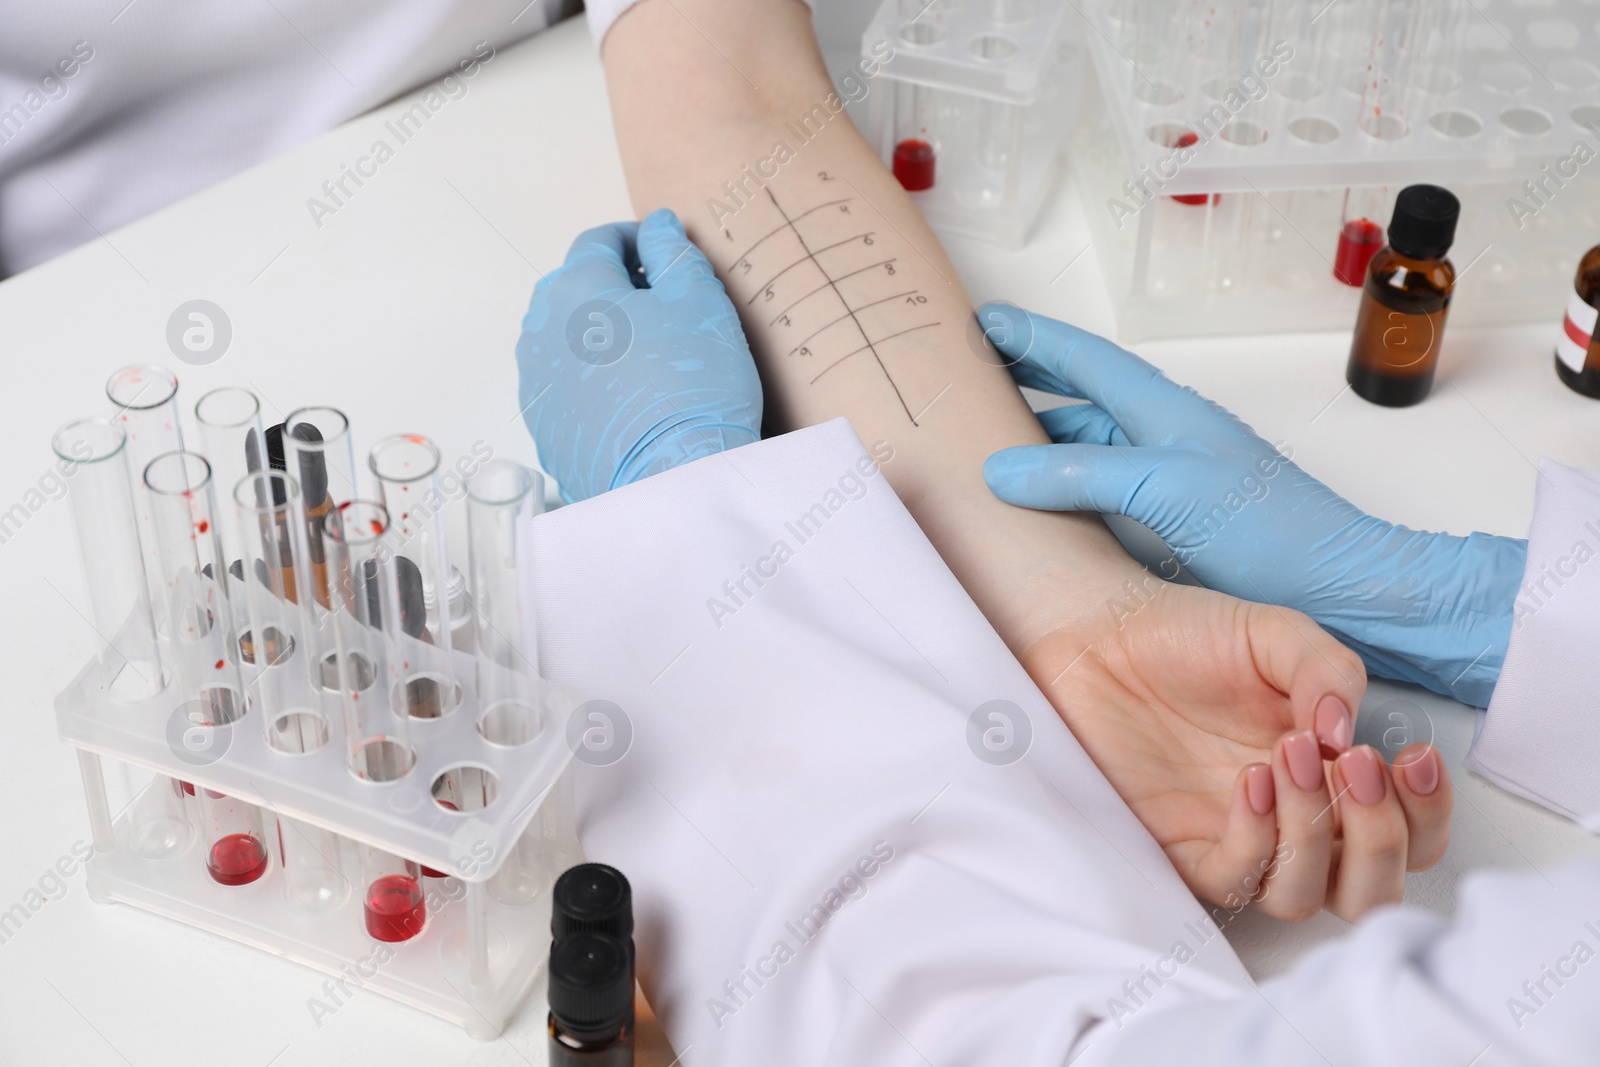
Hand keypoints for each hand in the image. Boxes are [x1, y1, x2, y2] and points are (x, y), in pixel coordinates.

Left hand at [516, 209, 762, 502]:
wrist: (670, 482)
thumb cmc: (692, 389)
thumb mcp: (701, 302)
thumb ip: (674, 252)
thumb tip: (656, 225)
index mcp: (575, 287)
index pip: (600, 241)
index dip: (637, 240)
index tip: (664, 253)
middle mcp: (540, 328)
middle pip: (576, 287)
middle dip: (615, 285)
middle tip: (664, 303)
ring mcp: (535, 382)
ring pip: (566, 338)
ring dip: (600, 333)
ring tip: (649, 353)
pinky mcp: (543, 426)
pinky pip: (565, 384)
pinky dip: (592, 377)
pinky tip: (631, 395)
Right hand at [976, 302, 1524, 707]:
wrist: (1342, 592)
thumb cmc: (1274, 532)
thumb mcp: (1164, 488)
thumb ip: (1080, 474)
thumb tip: (1002, 468)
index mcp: (1164, 411)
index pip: (1084, 360)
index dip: (1032, 339)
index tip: (984, 321)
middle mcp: (1162, 440)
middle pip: (1079, 399)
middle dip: (1026, 381)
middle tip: (971, 374)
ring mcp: (1166, 484)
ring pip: (1085, 451)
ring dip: (1038, 442)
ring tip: (985, 442)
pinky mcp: (1168, 528)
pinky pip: (1097, 496)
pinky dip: (1059, 493)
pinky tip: (1035, 508)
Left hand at [1022, 581, 1451, 921]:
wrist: (1098, 631)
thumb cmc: (1187, 635)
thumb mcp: (1273, 635)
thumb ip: (1326, 671)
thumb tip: (1347, 731)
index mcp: (1331, 777)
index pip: (1410, 836)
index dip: (1425, 815)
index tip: (1410, 757)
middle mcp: (1293, 821)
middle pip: (1371, 890)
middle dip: (1382, 838)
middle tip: (1356, 763)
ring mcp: (1238, 840)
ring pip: (1307, 898)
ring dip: (1315, 834)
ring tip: (1291, 753)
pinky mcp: (1182, 847)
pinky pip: (1236, 880)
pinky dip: (1256, 838)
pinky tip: (1252, 777)